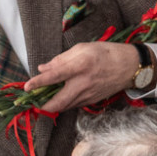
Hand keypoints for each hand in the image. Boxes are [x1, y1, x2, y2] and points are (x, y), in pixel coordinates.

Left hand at [24, 42, 141, 113]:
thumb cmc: (106, 53)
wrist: (130, 67)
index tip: (26, 86)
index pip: (55, 76)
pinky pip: (72, 105)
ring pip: (64, 106)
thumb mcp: (83, 49)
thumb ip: (61, 59)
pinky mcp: (91, 102)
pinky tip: (59, 96)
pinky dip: (63, 103)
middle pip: (58, 102)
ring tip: (42, 98)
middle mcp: (83, 83)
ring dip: (51, 105)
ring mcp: (88, 95)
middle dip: (42, 106)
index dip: (38, 82)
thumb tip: (43, 68)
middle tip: (31, 102)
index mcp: (81, 66)